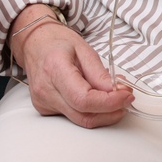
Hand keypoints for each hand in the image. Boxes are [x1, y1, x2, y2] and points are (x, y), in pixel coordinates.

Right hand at [11, 6, 132, 127]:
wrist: (34, 43)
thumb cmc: (57, 42)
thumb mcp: (84, 49)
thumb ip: (100, 73)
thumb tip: (117, 92)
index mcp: (55, 69)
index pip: (84, 99)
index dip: (109, 103)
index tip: (126, 96)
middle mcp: (46, 91)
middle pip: (84, 115)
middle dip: (111, 111)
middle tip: (126, 98)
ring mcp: (43, 103)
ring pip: (80, 120)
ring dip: (103, 112)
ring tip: (115, 96)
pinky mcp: (45, 109)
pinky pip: (73, 116)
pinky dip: (90, 110)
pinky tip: (96, 97)